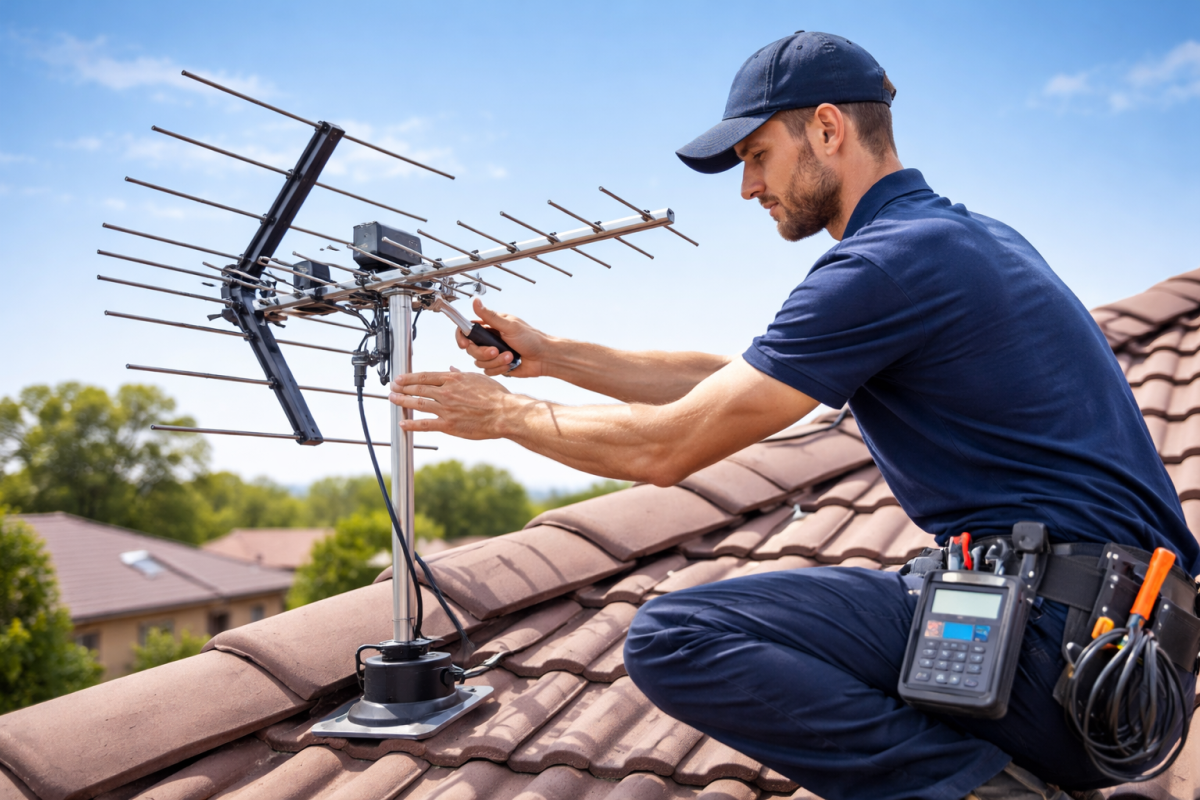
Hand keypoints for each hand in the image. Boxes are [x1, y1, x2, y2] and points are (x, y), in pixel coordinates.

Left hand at [389, 367, 520, 439]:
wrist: (504, 413)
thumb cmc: (496, 396)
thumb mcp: (478, 378)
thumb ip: (461, 374)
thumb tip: (452, 368)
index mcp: (453, 379)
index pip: (425, 376)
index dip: (410, 377)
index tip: (400, 378)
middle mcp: (446, 392)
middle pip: (418, 388)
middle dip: (402, 388)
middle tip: (392, 388)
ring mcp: (446, 408)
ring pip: (418, 403)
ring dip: (403, 401)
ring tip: (393, 400)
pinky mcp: (449, 425)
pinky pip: (426, 424)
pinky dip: (412, 424)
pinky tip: (403, 423)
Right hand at [456, 298, 551, 377]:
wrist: (544, 357)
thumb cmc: (531, 338)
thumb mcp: (509, 325)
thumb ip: (489, 316)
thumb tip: (475, 300)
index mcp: (490, 327)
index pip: (467, 330)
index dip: (461, 338)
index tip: (464, 344)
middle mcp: (489, 340)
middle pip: (471, 349)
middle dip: (484, 353)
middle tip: (497, 350)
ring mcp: (493, 354)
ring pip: (479, 362)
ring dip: (495, 361)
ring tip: (511, 356)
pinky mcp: (497, 366)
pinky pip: (489, 371)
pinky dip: (500, 368)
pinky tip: (511, 364)